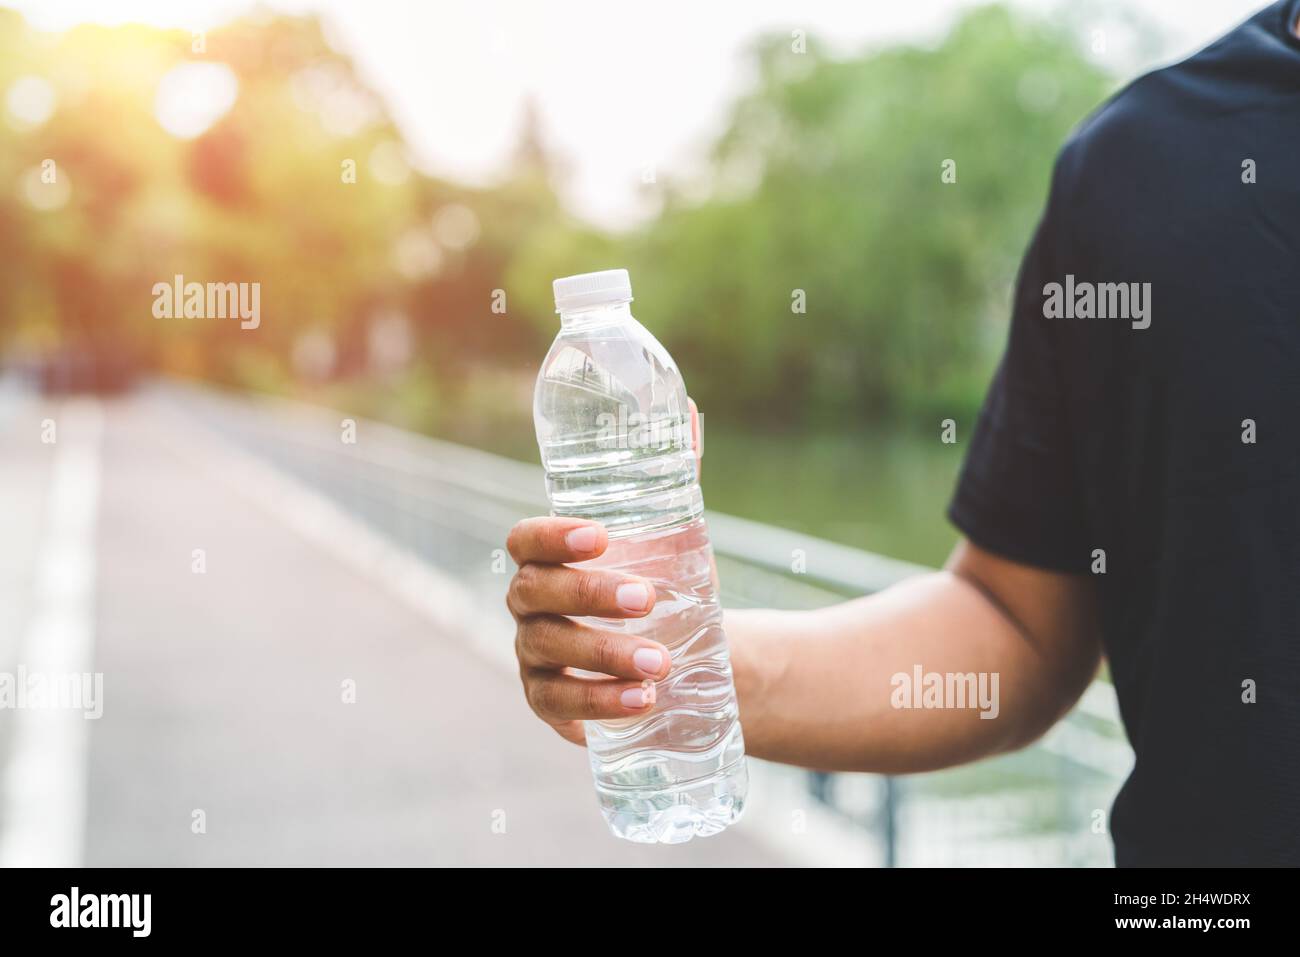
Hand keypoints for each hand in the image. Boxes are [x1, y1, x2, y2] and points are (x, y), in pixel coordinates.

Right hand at [506, 398, 702, 745]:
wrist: (686, 654)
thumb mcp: (673, 535)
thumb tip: (693, 413)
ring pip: (550, 650)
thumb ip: (674, 477)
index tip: (600, 536)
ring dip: (604, 654)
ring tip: (663, 662)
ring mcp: (533, 656)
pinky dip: (600, 703)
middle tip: (647, 600)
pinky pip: (560, 705)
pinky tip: (644, 699)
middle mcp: (529, 604)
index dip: (552, 537)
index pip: (525, 540)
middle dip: (590, 595)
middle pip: (536, 593)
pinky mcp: (549, 704)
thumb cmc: (666, 584)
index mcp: (548, 558)